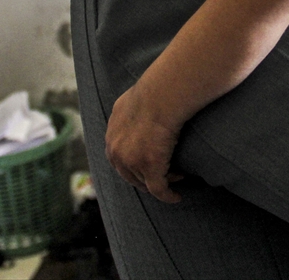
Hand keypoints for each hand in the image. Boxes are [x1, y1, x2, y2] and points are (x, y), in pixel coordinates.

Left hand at [106, 85, 184, 202]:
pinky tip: (177, 196)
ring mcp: (131, 161)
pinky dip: (168, 195)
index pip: (120, 158)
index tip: (148, 165)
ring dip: (160, 182)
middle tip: (163, 175)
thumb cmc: (154, 92)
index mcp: (112, 135)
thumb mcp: (128, 102)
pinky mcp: (150, 167)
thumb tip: (130, 113)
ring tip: (176, 177)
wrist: (161, 95)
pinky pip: (159, 189)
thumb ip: (125, 114)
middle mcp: (117, 151)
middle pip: (129, 174)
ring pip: (146, 182)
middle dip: (145, 177)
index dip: (134, 164)